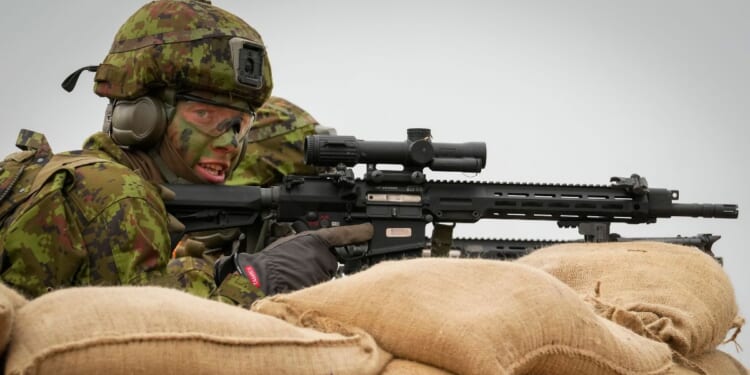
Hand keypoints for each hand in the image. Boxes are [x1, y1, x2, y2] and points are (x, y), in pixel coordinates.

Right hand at [214, 223, 372, 294]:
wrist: (259, 278)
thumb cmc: (271, 261)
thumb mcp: (289, 242)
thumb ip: (307, 244)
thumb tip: (317, 250)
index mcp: (314, 239)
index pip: (342, 234)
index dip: (358, 232)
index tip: (370, 231)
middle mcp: (322, 254)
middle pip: (332, 261)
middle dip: (322, 265)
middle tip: (301, 267)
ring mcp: (323, 271)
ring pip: (327, 277)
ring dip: (316, 278)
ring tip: (295, 277)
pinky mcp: (321, 287)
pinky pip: (323, 289)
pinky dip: (315, 290)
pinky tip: (298, 286)